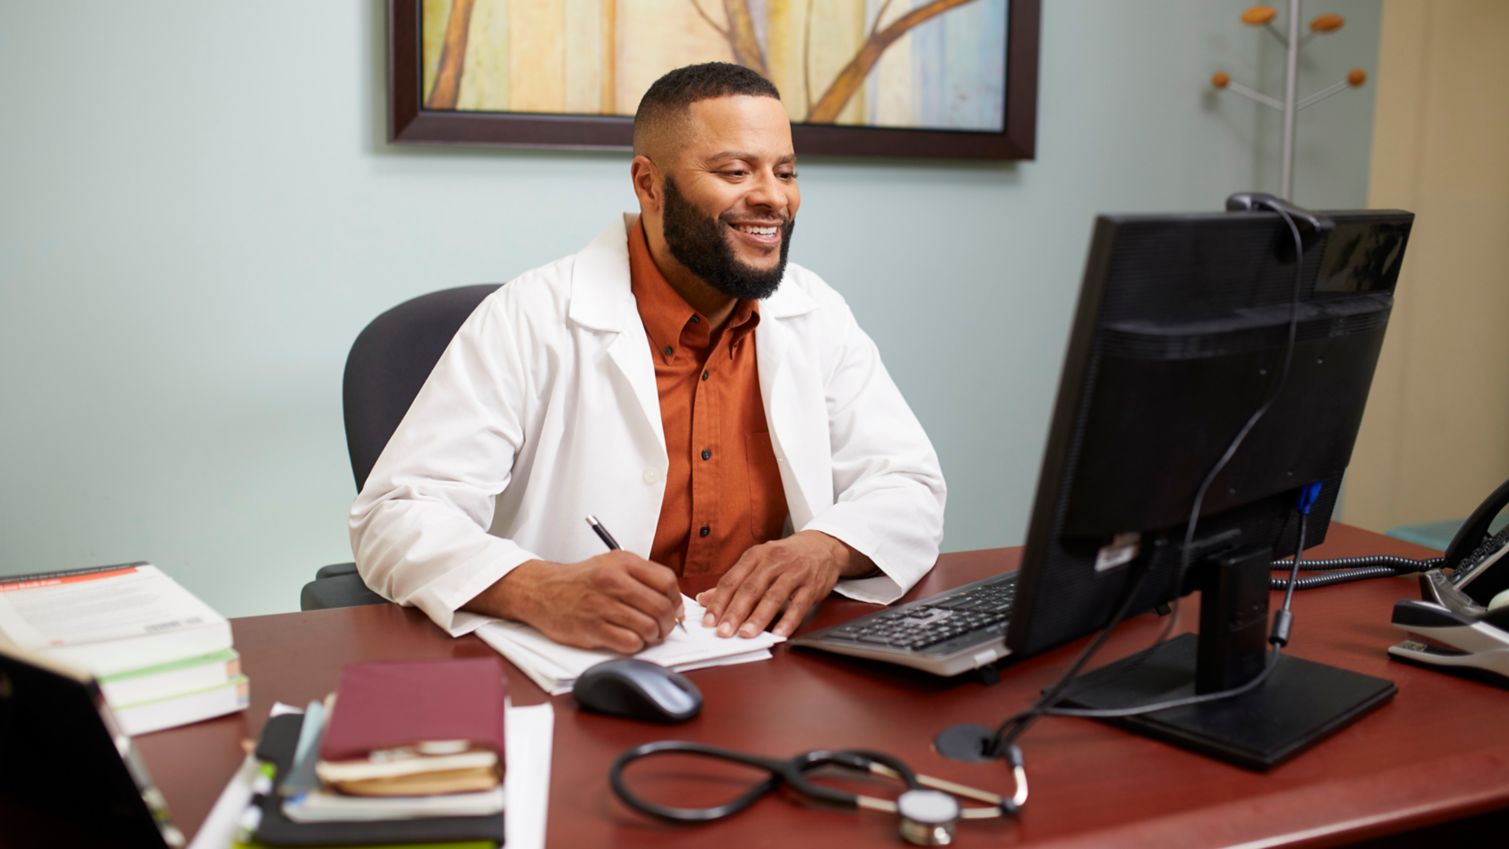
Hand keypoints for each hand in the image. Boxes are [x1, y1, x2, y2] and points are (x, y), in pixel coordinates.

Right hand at [465, 553, 681, 652]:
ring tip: (645, 634)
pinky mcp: (592, 629)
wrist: (542, 591)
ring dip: (652, 636)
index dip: (676, 599)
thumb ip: (643, 578)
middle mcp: (613, 582)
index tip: (674, 608)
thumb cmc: (581, 581)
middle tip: (663, 627)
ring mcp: (602, 606)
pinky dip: (636, 646)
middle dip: (668, 623)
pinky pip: (630, 644)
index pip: (667, 582)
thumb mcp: (612, 564)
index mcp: (622, 563)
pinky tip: (629, 640)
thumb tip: (674, 602)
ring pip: (648, 628)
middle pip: (661, 608)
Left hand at [696, 531, 871, 638]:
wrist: (823, 545)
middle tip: (723, 632)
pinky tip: (779, 633)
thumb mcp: (758, 562)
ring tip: (746, 634)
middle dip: (735, 612)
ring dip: (758, 617)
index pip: (732, 580)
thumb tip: (704, 599)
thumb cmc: (787, 556)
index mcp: (755, 556)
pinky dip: (788, 620)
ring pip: (773, 596)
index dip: (718, 602)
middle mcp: (773, 562)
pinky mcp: (812, 585)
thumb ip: (733, 582)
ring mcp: (794, 572)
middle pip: (750, 589)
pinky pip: (799, 604)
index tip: (708, 621)